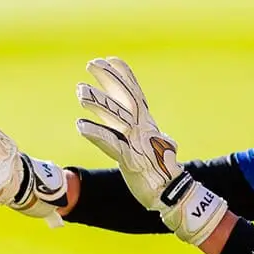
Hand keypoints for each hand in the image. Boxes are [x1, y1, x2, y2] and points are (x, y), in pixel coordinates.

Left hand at [76, 57, 227, 244]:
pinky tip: (81, 125)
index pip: (136, 95)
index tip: (110, 59)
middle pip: (126, 99)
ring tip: (80, 91)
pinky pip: (112, 144)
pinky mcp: (132, 161)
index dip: (124, 76)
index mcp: (148, 125)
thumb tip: (147, 129)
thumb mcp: (154, 147)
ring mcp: (138, 144)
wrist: (173, 194)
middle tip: (92, 63)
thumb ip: (144, 134)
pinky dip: (97, 133)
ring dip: (99, 103)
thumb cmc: (161, 171)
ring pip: (118, 117)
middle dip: (110, 79)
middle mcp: (144, 130)